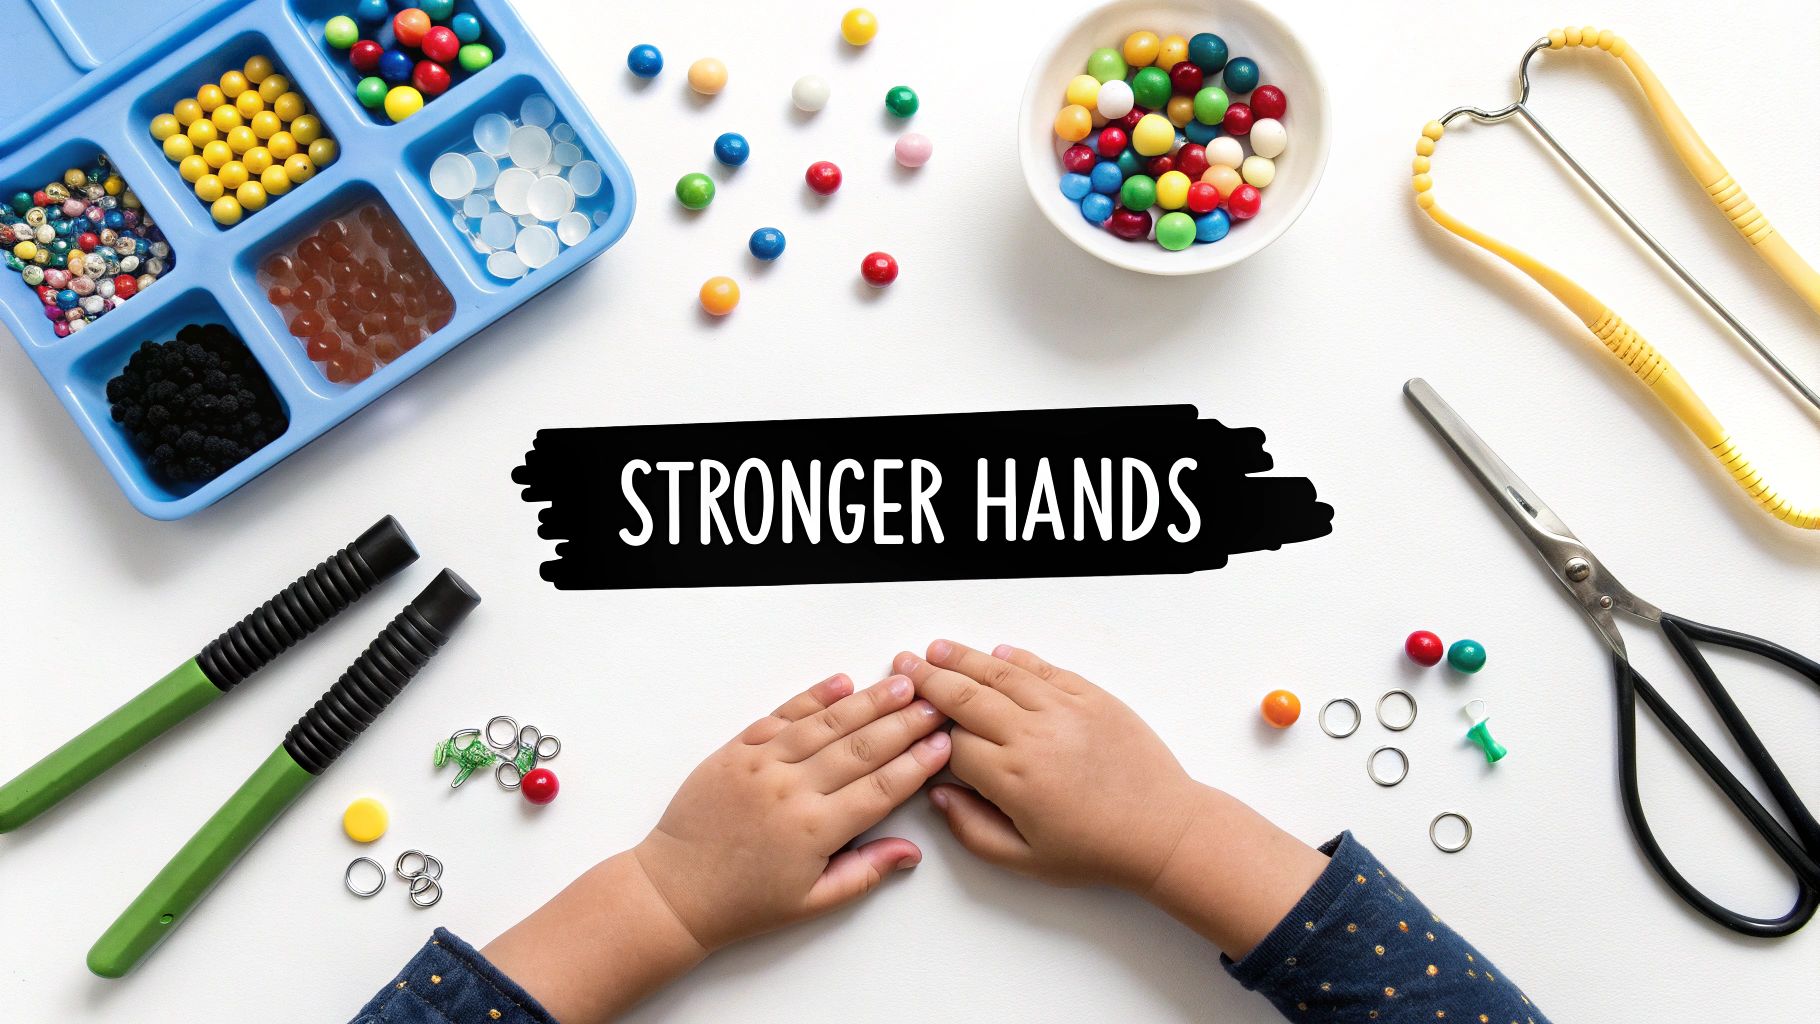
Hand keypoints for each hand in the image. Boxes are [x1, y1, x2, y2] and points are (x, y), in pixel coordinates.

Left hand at [483, 673, 950, 1021]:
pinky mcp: (735, 751)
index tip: (944, 744)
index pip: (881, 787)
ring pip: (825, 723)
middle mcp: (790, 789)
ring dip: (867, 700)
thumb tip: (910, 851)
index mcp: (814, 830)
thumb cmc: (742, 903)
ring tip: (901, 682)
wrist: (673, 892)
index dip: (918, 764)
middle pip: (861, 746)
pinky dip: (812, 697)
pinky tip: (840, 682)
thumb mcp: (811, 902)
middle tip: (936, 703)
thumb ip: (865, 872)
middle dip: (905, 722)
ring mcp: (760, 764)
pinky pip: (780, 716)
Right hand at [899, 641, 1326, 957]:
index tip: (912, 724)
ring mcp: (1064, 710)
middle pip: (966, 696)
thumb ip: (972, 829)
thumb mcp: (1025, 860)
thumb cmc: (1097, 850)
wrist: (1163, 830)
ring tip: (937, 650)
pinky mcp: (1091, 697)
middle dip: (930, 679)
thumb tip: (939, 794)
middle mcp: (1033, 735)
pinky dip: (1016, 659)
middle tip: (905, 665)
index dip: (928, 733)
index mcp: (1013, 778)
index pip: (952, 742)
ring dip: (964, 659)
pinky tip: (995, 653)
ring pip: (1001, 674)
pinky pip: (1044, 669)